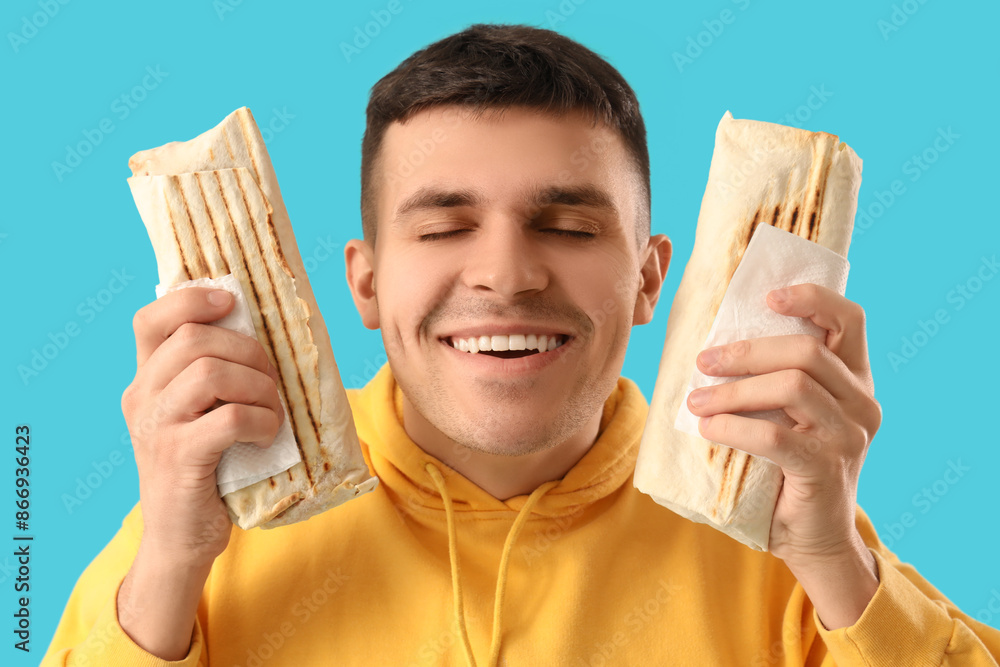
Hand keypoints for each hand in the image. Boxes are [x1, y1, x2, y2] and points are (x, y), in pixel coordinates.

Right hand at [121, 287, 284, 567]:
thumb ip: (214, 376)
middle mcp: (142, 397)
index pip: (151, 319)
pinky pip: (230, 417)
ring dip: (259, 387)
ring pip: (211, 372)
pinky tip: (268, 436)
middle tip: (270, 380)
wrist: (181, 539)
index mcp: (146, 380)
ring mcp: (157, 427)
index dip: (192, 299)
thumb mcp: (200, 416)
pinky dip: (261, 420)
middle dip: (248, 350)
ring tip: (272, 411)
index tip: (230, 301)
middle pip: (194, 339)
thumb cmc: (205, 469)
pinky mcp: (179, 458)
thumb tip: (261, 331)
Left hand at [685, 283, 882, 568]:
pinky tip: (708, 428)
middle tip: (704, 362)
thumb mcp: (793, 416)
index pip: (850, 319)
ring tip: (696, 401)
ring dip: (733, 391)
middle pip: (806, 350)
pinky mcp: (825, 467)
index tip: (768, 297)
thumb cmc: (791, 469)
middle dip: (746, 352)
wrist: (814, 539)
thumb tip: (718, 343)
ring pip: (790, 387)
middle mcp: (861, 402)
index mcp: (855, 380)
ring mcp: (849, 436)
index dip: (812, 298)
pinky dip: (733, 427)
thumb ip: (779, 379)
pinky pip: (774, 435)